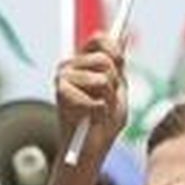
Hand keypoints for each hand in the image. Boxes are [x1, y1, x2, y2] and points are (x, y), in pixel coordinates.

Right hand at [55, 33, 126, 152]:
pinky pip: (96, 100)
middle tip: (106, 99)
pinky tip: (91, 120)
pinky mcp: (61, 94)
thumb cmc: (104, 120)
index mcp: (82, 62)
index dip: (114, 48)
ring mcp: (62, 79)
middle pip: (104, 60)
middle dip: (114, 83)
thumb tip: (123, 36)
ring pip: (102, 80)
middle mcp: (68, 66)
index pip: (99, 39)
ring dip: (107, 101)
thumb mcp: (117, 89)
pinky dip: (100, 114)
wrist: (90, 148)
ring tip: (98, 111)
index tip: (120, 64)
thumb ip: (118, 66)